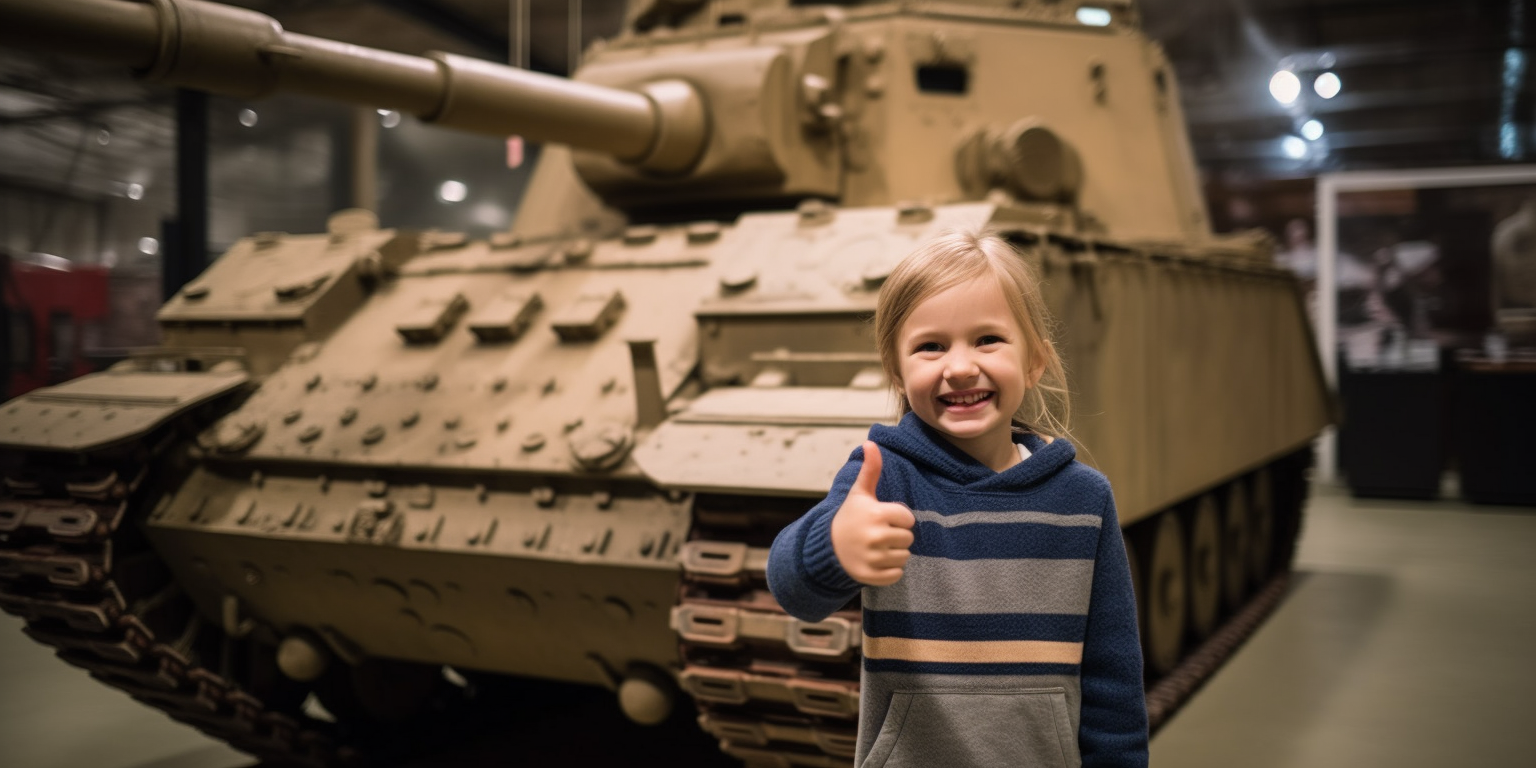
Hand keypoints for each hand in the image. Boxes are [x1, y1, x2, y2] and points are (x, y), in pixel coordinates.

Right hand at [830, 442, 916, 585]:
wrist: (828, 546)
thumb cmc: (850, 516)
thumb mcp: (860, 492)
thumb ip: (870, 469)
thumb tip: (871, 442)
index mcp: (876, 514)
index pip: (909, 519)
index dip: (899, 518)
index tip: (883, 518)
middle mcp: (875, 536)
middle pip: (908, 539)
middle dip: (897, 536)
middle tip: (880, 534)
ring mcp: (872, 558)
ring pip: (904, 557)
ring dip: (894, 553)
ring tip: (877, 547)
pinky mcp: (870, 576)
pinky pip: (897, 575)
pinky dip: (890, 571)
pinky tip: (876, 561)